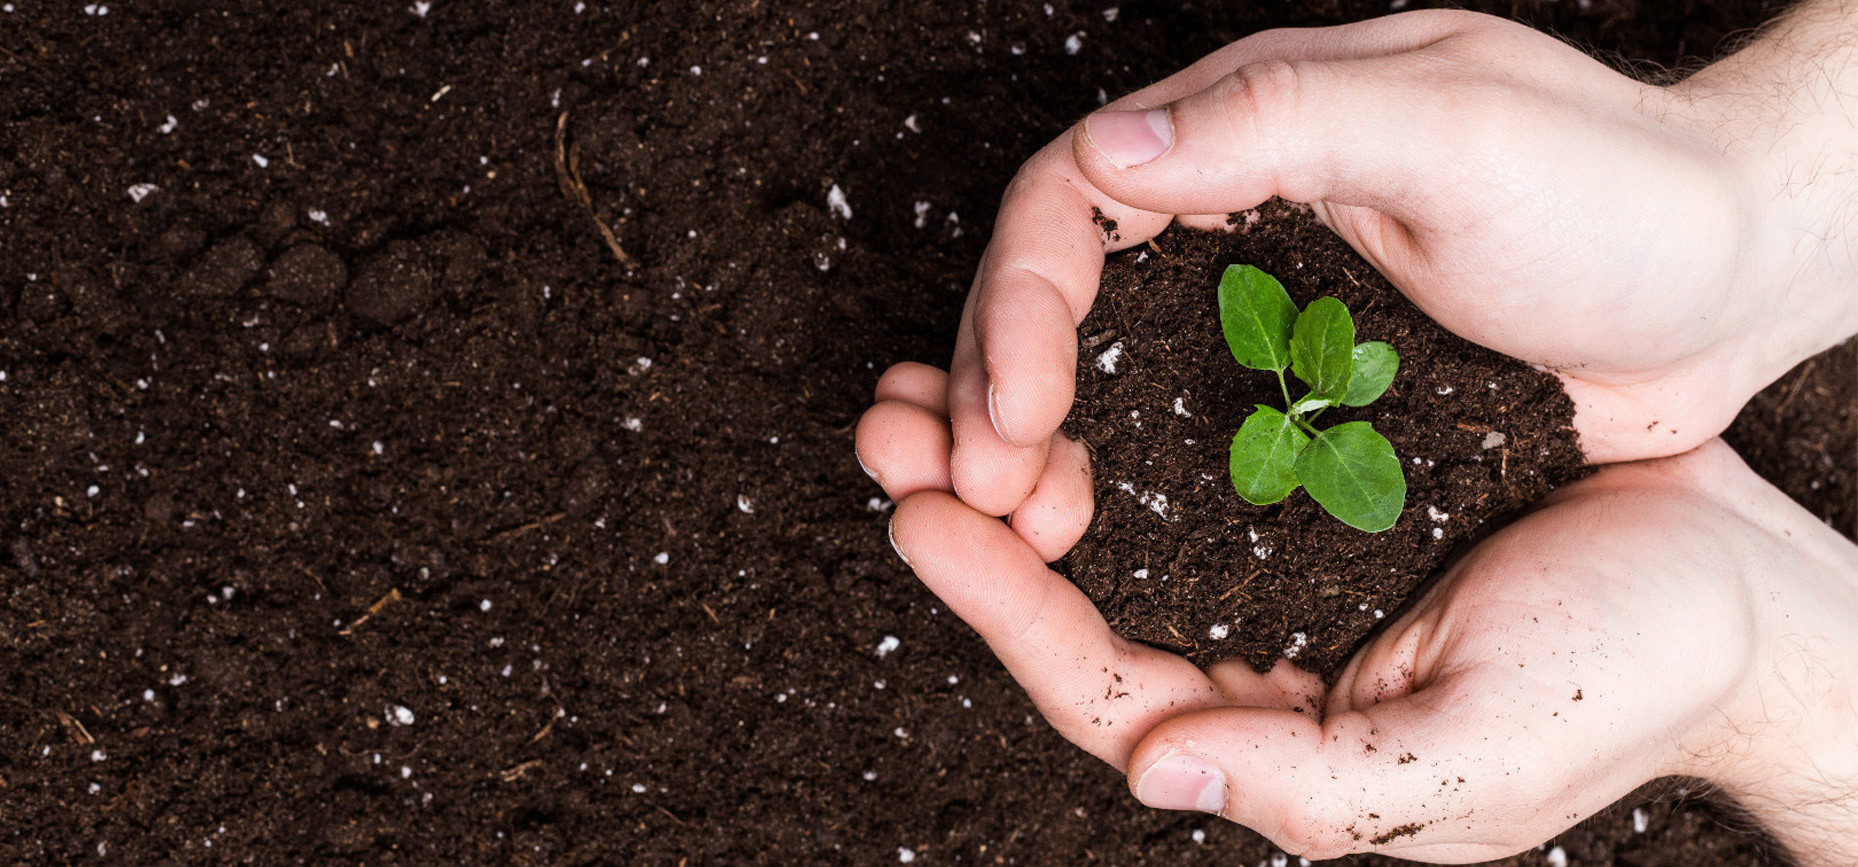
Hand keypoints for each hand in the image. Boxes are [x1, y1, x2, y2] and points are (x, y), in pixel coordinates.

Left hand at [859, 372, 1857, 862]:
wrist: (1737, 582)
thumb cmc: (1628, 675)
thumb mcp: (1474, 754)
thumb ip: (1313, 785)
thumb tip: (1152, 771)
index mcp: (1279, 748)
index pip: (1097, 688)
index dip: (999, 605)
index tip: (923, 511)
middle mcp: (1255, 677)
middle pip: (1069, 612)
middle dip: (970, 519)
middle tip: (890, 423)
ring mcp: (1274, 592)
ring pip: (1105, 539)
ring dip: (1011, 462)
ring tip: (929, 387)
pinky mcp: (1307, 510)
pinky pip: (1174, 476)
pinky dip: (1101, 426)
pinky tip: (1055, 374)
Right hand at [950, 8, 1857, 517]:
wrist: (1732, 283)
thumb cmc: (1617, 188)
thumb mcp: (1455, 129)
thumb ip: (1279, 121)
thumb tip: (1103, 151)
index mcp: (1247, 129)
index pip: (1070, 202)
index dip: (1011, 304)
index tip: (1004, 413)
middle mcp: (1232, 215)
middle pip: (1056, 293)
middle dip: (986, 386)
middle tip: (967, 492)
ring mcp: (1261, 310)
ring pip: (1098, 369)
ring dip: (1030, 443)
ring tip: (1008, 525)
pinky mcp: (1300, 393)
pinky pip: (1172, 432)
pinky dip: (1111, 477)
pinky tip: (1084, 533)